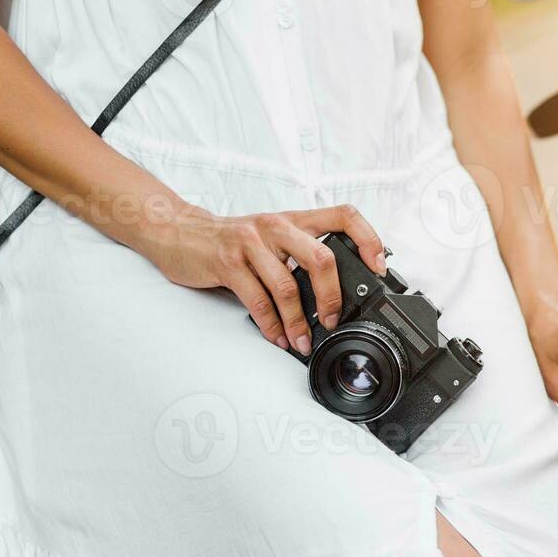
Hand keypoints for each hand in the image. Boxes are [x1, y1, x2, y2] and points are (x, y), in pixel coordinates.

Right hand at [144, 204, 388, 354]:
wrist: (178, 231)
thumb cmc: (232, 240)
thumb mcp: (272, 237)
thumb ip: (301, 253)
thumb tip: (337, 292)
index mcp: (294, 219)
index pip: (344, 216)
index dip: (368, 239)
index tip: (379, 267)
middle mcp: (276, 227)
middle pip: (321, 258)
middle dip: (331, 298)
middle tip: (331, 320)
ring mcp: (250, 243)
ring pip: (287, 286)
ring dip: (298, 322)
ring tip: (301, 340)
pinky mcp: (227, 262)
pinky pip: (257, 300)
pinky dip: (271, 325)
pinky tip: (277, 336)